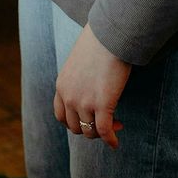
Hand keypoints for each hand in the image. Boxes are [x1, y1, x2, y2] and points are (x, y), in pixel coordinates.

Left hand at [53, 24, 130, 148]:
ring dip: (102, 133)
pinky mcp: (101, 104)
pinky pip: (104, 131)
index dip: (74, 122)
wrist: (110, 34)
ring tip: (116, 125)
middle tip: (105, 122)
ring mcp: (84, 102)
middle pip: (75, 127)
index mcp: (62, 86)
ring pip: (90, 131)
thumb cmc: (100, 42)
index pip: (61, 116)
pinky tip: (115, 142)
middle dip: (89, 128)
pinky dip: (110, 140)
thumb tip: (91, 81)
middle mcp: (69, 97)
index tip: (88, 119)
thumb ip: (80, 76)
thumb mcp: (80, 60)